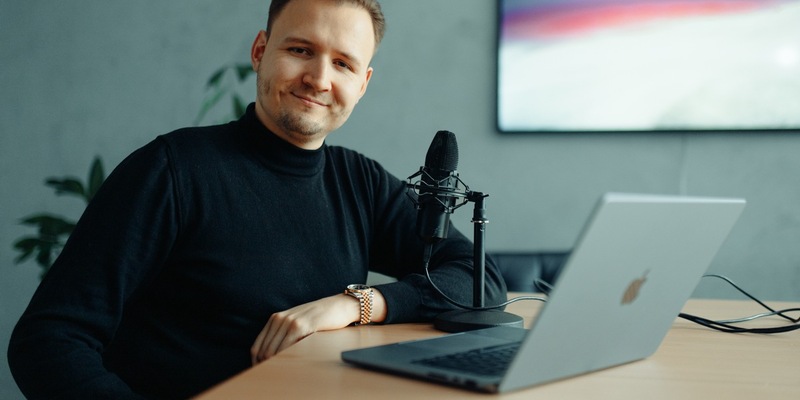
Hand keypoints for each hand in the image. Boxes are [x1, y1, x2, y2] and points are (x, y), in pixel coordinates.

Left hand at [250, 290, 384, 363]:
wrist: (339, 306)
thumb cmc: (320, 318)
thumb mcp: (297, 324)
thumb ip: (284, 335)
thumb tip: (271, 358)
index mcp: (275, 319)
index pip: (257, 346)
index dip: (257, 363)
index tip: (262, 373)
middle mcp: (279, 319)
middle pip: (263, 351)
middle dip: (265, 366)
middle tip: (272, 376)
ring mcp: (289, 321)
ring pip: (272, 351)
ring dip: (274, 364)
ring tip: (281, 374)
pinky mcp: (301, 325)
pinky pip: (287, 347)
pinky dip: (286, 358)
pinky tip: (291, 365)